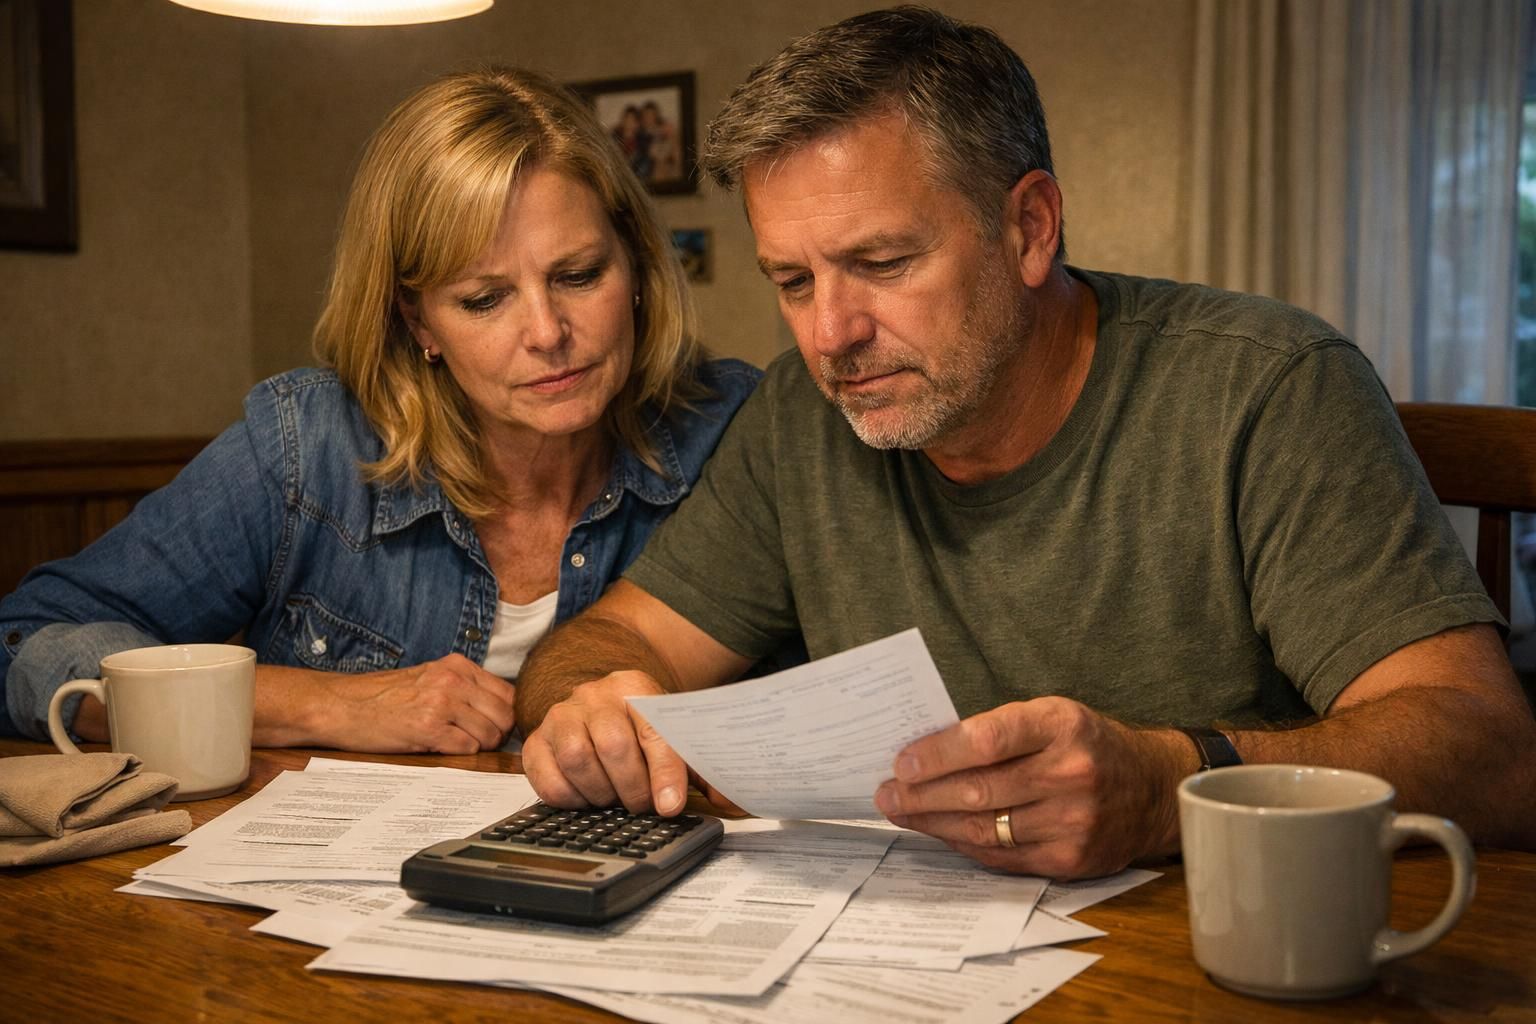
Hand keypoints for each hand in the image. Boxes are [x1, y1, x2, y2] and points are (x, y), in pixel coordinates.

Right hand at [263, 654, 515, 753]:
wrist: (341, 706)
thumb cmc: (383, 697)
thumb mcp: (429, 678)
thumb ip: (464, 688)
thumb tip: (501, 711)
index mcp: (457, 666)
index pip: (508, 693)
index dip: (505, 716)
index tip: (493, 728)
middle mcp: (453, 680)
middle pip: (505, 716)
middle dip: (497, 735)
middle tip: (476, 742)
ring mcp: (442, 703)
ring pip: (490, 734)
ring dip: (479, 746)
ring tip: (454, 744)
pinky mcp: (428, 728)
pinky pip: (468, 748)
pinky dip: (460, 754)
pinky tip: (440, 748)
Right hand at [521, 671, 689, 814]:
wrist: (603, 709)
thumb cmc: (643, 731)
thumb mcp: (675, 738)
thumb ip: (701, 766)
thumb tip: (729, 799)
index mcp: (636, 687)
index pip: (653, 732)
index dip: (664, 773)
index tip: (670, 806)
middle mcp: (595, 695)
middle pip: (613, 745)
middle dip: (633, 788)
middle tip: (644, 804)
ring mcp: (562, 715)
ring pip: (577, 759)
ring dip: (601, 792)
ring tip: (616, 798)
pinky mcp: (537, 740)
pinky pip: (546, 777)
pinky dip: (569, 798)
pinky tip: (587, 798)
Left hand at [872, 696, 1188, 877]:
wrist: (1153, 788)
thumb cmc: (1087, 744)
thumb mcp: (1051, 715)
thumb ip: (998, 730)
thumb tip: (926, 752)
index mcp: (1062, 724)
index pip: (987, 739)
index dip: (938, 753)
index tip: (901, 762)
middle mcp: (1071, 773)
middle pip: (979, 790)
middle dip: (922, 794)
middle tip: (887, 794)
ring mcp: (1074, 821)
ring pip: (985, 828)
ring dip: (934, 823)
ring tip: (902, 813)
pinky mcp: (1071, 859)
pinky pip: (1002, 857)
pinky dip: (965, 845)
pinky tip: (941, 833)